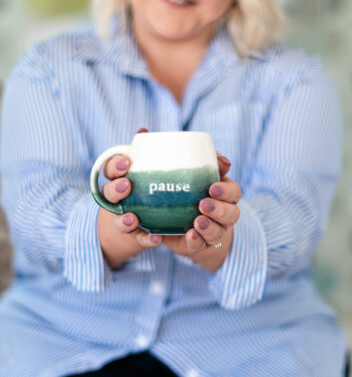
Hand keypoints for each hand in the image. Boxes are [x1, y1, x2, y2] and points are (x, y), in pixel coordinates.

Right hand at [97, 128, 162, 268]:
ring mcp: (123, 218)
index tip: (126, 162)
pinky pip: (139, 238)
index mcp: (117, 179)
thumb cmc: (143, 186)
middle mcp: (115, 200)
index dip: (114, 165)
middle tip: (127, 186)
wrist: (140, 221)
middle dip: (115, 190)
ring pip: (118, 219)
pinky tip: (156, 238)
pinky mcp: (135, 235)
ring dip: (124, 219)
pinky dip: (146, 239)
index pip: (109, 169)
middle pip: (108, 194)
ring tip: (133, 218)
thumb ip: (145, 152)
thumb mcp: (143, 169)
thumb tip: (143, 131)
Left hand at [162, 152, 240, 271]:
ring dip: (210, 227)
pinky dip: (198, 241)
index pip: (233, 190)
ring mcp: (212, 229)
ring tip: (197, 222)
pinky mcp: (199, 244)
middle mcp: (221, 212)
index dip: (225, 190)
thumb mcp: (176, 171)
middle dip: (220, 209)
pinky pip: (202, 245)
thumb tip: (143, 131)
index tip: (211, 187)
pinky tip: (190, 236)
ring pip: (220, 231)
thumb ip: (162, 153)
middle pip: (232, 213)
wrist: (170, 221)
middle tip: (203, 204)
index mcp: (220, 191)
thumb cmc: (178, 188)